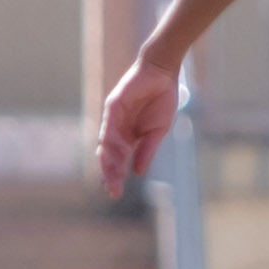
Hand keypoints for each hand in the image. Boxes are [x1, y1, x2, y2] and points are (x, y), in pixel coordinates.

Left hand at [91, 52, 183, 194]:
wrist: (162, 74)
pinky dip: (112, 140)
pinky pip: (110, 126)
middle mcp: (116, 130)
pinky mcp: (113, 106)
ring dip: (110, 161)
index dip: (116, 176)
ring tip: (114, 176)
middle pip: (108, 155)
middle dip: (110, 174)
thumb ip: (147, 150)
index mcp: (127, 137)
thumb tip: (138, 172)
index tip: (117, 194)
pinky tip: (117, 153)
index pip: (118, 160)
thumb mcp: (158, 131)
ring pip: (106, 144)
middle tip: (112, 191)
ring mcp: (113, 118)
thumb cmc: (161, 100)